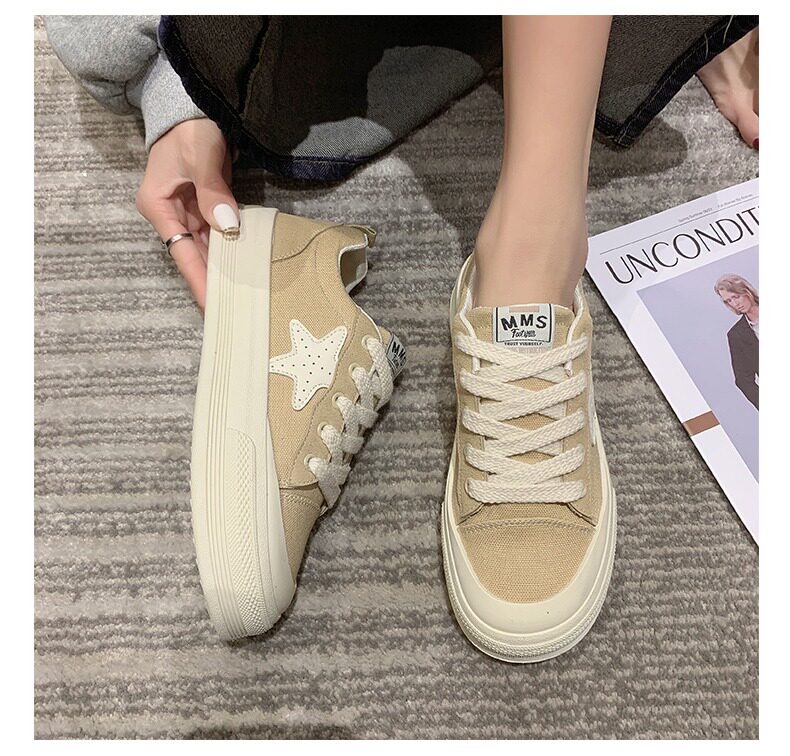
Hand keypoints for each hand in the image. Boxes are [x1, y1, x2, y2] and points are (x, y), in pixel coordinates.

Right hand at [136, 119, 238, 309]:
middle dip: (214, 280)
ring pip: (209, 247)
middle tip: (235, 307)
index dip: (198, 279)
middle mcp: (170, 214)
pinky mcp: (207, 206)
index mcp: (158, 206)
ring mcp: (189, 211)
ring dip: (226, 265)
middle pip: (195, 255)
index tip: (212, 305)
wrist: (197, 106)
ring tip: (244, 293)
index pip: (181, 252)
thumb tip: (228, 227)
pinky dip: (233, 247)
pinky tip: (247, 265)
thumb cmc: (190, 128)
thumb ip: (213, 191)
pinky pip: (220, 234)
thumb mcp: (200, 156)